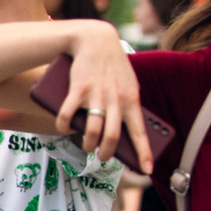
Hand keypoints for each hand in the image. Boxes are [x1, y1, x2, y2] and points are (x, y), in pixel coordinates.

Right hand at [53, 22, 150, 167]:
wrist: (95, 39)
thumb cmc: (112, 66)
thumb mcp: (127, 83)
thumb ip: (125, 105)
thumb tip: (119, 132)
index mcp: (131, 99)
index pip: (139, 132)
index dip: (144, 153)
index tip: (147, 171)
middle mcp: (115, 99)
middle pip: (112, 138)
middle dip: (107, 154)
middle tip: (103, 157)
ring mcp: (96, 95)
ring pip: (91, 131)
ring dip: (87, 144)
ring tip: (87, 146)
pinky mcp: (77, 90)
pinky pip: (67, 116)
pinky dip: (63, 127)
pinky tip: (63, 129)